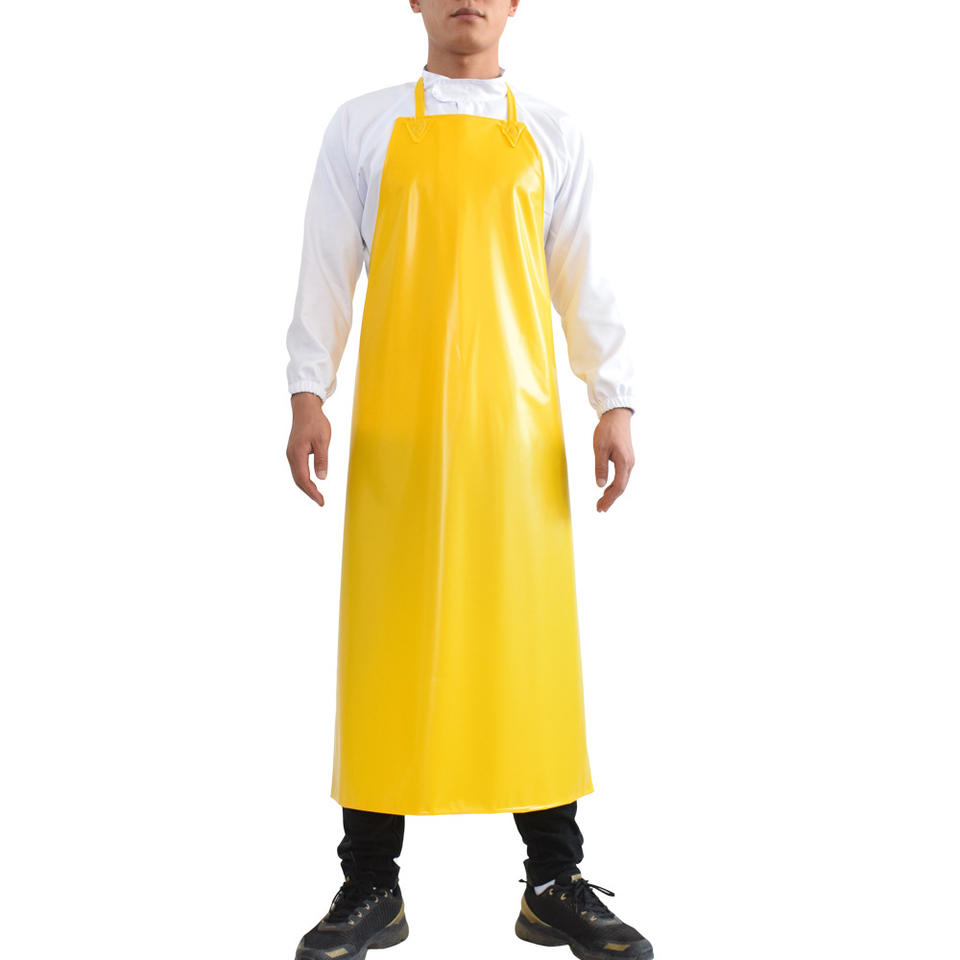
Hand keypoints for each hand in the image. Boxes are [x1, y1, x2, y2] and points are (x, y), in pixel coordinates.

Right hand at [287, 392, 329, 506]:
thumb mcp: (322, 440)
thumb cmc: (315, 422)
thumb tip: (322, 477)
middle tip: (321, 501)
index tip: (321, 501)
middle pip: (298, 480)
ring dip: (306, 486)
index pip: (303, 479)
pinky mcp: (294, 451)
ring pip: (297, 475)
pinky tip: (312, 481)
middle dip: (309, 492)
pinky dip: (304, 478)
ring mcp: (291, 453)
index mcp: (297, 454)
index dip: (312, 492)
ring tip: (317, 494)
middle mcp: (291, 456)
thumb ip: (322, 459)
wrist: (305, 408)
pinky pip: (297, 469)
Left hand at [594, 407, 634, 512]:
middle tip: (599, 509)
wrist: (617, 416)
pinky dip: (614, 485)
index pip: (618, 487)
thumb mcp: (599, 448)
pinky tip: (607, 488)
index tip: (601, 508)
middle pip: (621, 487)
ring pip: (622, 482)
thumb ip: (600, 467)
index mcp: (624, 462)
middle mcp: (629, 464)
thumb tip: (600, 485)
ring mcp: (629, 461)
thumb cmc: (608, 430)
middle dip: (610, 499)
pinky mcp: (626, 458)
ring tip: (601, 502)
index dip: (609, 499)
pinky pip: (622, 476)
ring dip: (612, 493)